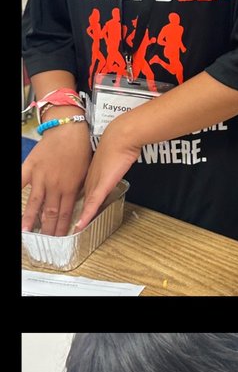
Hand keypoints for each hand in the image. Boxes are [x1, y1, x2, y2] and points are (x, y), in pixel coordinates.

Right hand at [21, 120, 92, 235]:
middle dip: (47, 228)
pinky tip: (16, 206)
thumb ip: (78, 189)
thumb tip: (77, 202)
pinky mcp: (30, 166)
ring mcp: (41, 177)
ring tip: (26, 231)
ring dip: (30, 218)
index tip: (59, 238)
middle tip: (44, 241)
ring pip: (35, 202)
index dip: (62, 227)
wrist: (69, 131)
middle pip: (50, 212)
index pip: (66, 213)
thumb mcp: (86, 173)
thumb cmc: (80, 150)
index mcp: (71, 188)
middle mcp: (56, 185)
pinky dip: (17, 192)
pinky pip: (19, 181)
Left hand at [73, 114, 142, 232]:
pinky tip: (81, 225)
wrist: (120, 137)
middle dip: (69, 214)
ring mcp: (94, 183)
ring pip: (82, 205)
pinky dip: (86, 216)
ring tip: (67, 230)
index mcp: (90, 174)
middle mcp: (89, 180)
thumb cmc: (119, 143)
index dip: (73, 203)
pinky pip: (91, 204)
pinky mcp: (101, 186)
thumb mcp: (111, 156)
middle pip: (77, 201)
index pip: (80, 193)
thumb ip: (110, 164)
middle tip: (61, 226)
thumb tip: (114, 166)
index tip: (68, 213)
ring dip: (74, 218)